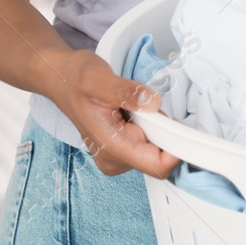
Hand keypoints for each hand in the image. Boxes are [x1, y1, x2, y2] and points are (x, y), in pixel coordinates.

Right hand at [49, 50, 180, 177]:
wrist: (60, 79)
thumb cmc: (76, 78)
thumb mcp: (99, 79)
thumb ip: (127, 92)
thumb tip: (153, 104)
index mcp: (111, 147)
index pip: (157, 166)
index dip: (178, 149)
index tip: (184, 126)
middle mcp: (114, 159)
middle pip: (161, 156)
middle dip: (164, 130)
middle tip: (147, 104)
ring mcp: (117, 155)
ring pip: (156, 147)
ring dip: (156, 125)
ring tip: (134, 105)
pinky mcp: (121, 148)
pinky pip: (149, 141)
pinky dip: (150, 125)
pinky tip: (133, 111)